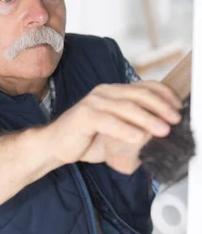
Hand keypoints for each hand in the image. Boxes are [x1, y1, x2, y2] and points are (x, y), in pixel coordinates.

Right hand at [48, 81, 181, 173]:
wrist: (54, 146)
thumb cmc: (85, 139)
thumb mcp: (116, 132)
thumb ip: (135, 128)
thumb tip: (161, 133)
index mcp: (114, 92)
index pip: (145, 87)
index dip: (164, 96)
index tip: (178, 109)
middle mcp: (104, 92)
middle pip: (139, 95)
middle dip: (161, 107)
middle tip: (175, 120)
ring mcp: (93, 102)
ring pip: (126, 107)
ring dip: (148, 119)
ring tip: (162, 130)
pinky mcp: (84, 115)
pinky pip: (108, 121)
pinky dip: (125, 129)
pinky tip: (138, 137)